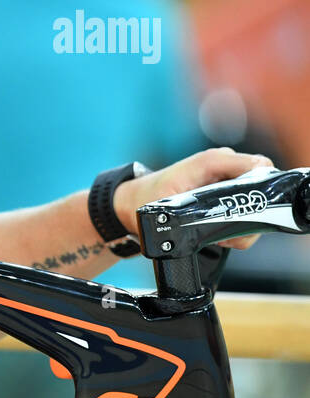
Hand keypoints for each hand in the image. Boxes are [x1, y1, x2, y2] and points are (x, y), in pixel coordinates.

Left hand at [114, 147, 275, 250]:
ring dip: (242, 226)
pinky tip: (218, 236)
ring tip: (219, 235)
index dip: (262, 188)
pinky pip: (245, 214)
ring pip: (256, 206)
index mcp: (213, 160)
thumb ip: (198, 202)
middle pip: (262, 188)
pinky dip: (236, 230)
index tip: (249, 211)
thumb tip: (229, 211)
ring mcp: (227, 182)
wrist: (135, 204)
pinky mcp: (225, 196)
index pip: (259, 166)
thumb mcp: (169, 199)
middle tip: (230, 231)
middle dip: (252, 215)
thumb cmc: (149, 196)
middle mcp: (225, 168)